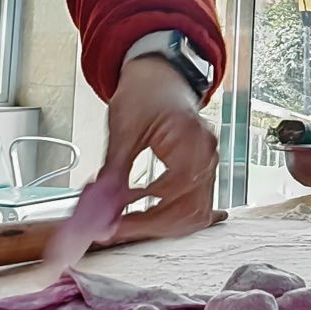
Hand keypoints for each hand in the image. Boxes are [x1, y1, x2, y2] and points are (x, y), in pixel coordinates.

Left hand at [96, 55, 218, 242]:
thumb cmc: (146, 94)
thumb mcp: (123, 129)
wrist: (160, 79)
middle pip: (190, 210)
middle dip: (151, 226)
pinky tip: (146, 216)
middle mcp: (207, 155)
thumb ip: (114, 171)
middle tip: (117, 230)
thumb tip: (101, 206)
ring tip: (128, 225)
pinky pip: (194, 207)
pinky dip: (171, 218)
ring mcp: (209, 165)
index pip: (174, 191)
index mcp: (191, 139)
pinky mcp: (203, 172)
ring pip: (195, 214)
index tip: (115, 224)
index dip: (145, 214)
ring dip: (162, 226)